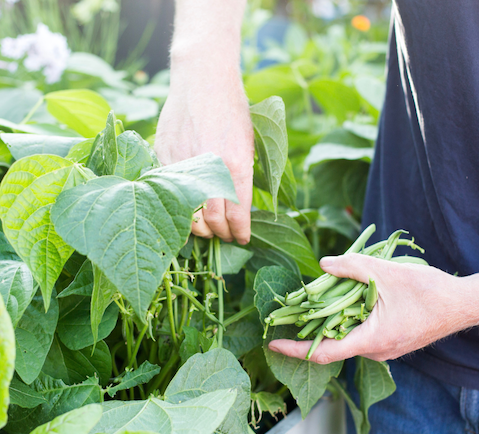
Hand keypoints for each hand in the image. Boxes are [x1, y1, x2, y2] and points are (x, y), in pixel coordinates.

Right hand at [156, 0, 252, 244]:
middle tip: (225, 236)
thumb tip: (240, 210)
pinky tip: (187, 209)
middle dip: (221, 234)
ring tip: (208, 228)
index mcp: (235, 164)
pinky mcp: (163, 156)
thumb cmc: (233, 112)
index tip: (242, 239)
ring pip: (187, 212)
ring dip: (199, 227)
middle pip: (212, 220)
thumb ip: (242, 177)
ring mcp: (182, 163)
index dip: (240, 232)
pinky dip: (178, 206)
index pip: (237, 213)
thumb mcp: (248, 144)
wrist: (203, 80)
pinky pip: (168, 192)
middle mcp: (209, 167)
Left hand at [268, 254, 478, 363]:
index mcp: (372, 340)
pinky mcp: (393, 342)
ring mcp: (386, 349)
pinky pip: (364, 335)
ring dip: (335, 320)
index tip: (273, 344)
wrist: (463, 304)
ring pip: (350, 337)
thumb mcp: (388, 273)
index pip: (324, 352)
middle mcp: (377, 351)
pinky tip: (351, 299)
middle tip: (294, 308)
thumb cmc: (430, 291)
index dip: (295, 349)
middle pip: (335, 343)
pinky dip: (352, 320)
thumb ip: (352, 267)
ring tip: (322, 298)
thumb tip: (323, 264)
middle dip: (312, 326)